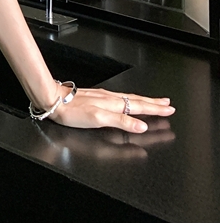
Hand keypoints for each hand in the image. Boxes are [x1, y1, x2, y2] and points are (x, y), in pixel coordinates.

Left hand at [51, 87, 174, 132]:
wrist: (53, 99)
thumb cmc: (72, 111)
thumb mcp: (98, 119)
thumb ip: (121, 122)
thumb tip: (142, 126)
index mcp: (113, 104)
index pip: (139, 107)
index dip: (155, 110)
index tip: (169, 110)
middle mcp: (110, 98)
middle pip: (137, 101)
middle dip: (154, 103)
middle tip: (168, 105)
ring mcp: (103, 96)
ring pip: (129, 98)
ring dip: (144, 100)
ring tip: (155, 102)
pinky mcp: (96, 96)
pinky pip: (120, 97)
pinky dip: (130, 99)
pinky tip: (128, 100)